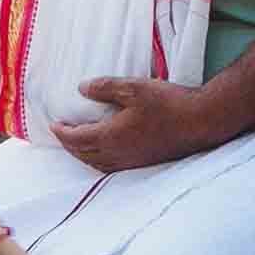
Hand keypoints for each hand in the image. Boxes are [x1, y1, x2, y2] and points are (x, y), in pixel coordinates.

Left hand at [53, 73, 229, 179]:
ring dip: (82, 154)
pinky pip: (111, 167)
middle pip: (83, 154)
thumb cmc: (168, 103)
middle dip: (68, 144)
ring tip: (78, 144)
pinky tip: (105, 153)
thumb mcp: (134, 87)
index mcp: (110, 136)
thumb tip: (82, 88)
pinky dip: (99, 161)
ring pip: (96, 163)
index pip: (76, 138)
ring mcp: (131, 161)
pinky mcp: (144, 163)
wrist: (200, 122)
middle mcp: (117, 154)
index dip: (62, 132)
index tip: (53, 124)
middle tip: (61, 134)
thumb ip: (105, 87)